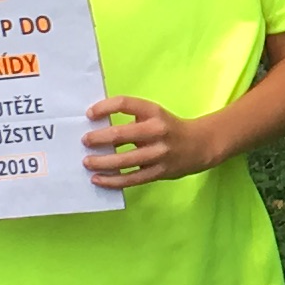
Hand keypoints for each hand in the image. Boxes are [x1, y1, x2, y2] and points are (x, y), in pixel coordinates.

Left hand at [83, 95, 208, 189]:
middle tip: (85, 141)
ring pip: (125, 160)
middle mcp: (157, 131)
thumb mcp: (154, 114)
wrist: (200, 145)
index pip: (125, 104)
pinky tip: (98, 180)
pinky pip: (132, 178)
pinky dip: (113, 180)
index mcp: (154, 112)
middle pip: (122, 134)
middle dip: (99, 138)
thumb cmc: (169, 128)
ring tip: (87, 162)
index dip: (105, 107)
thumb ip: (132, 117)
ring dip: (102, 162)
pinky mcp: (159, 172)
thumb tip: (98, 125)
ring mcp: (158, 153)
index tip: (89, 114)